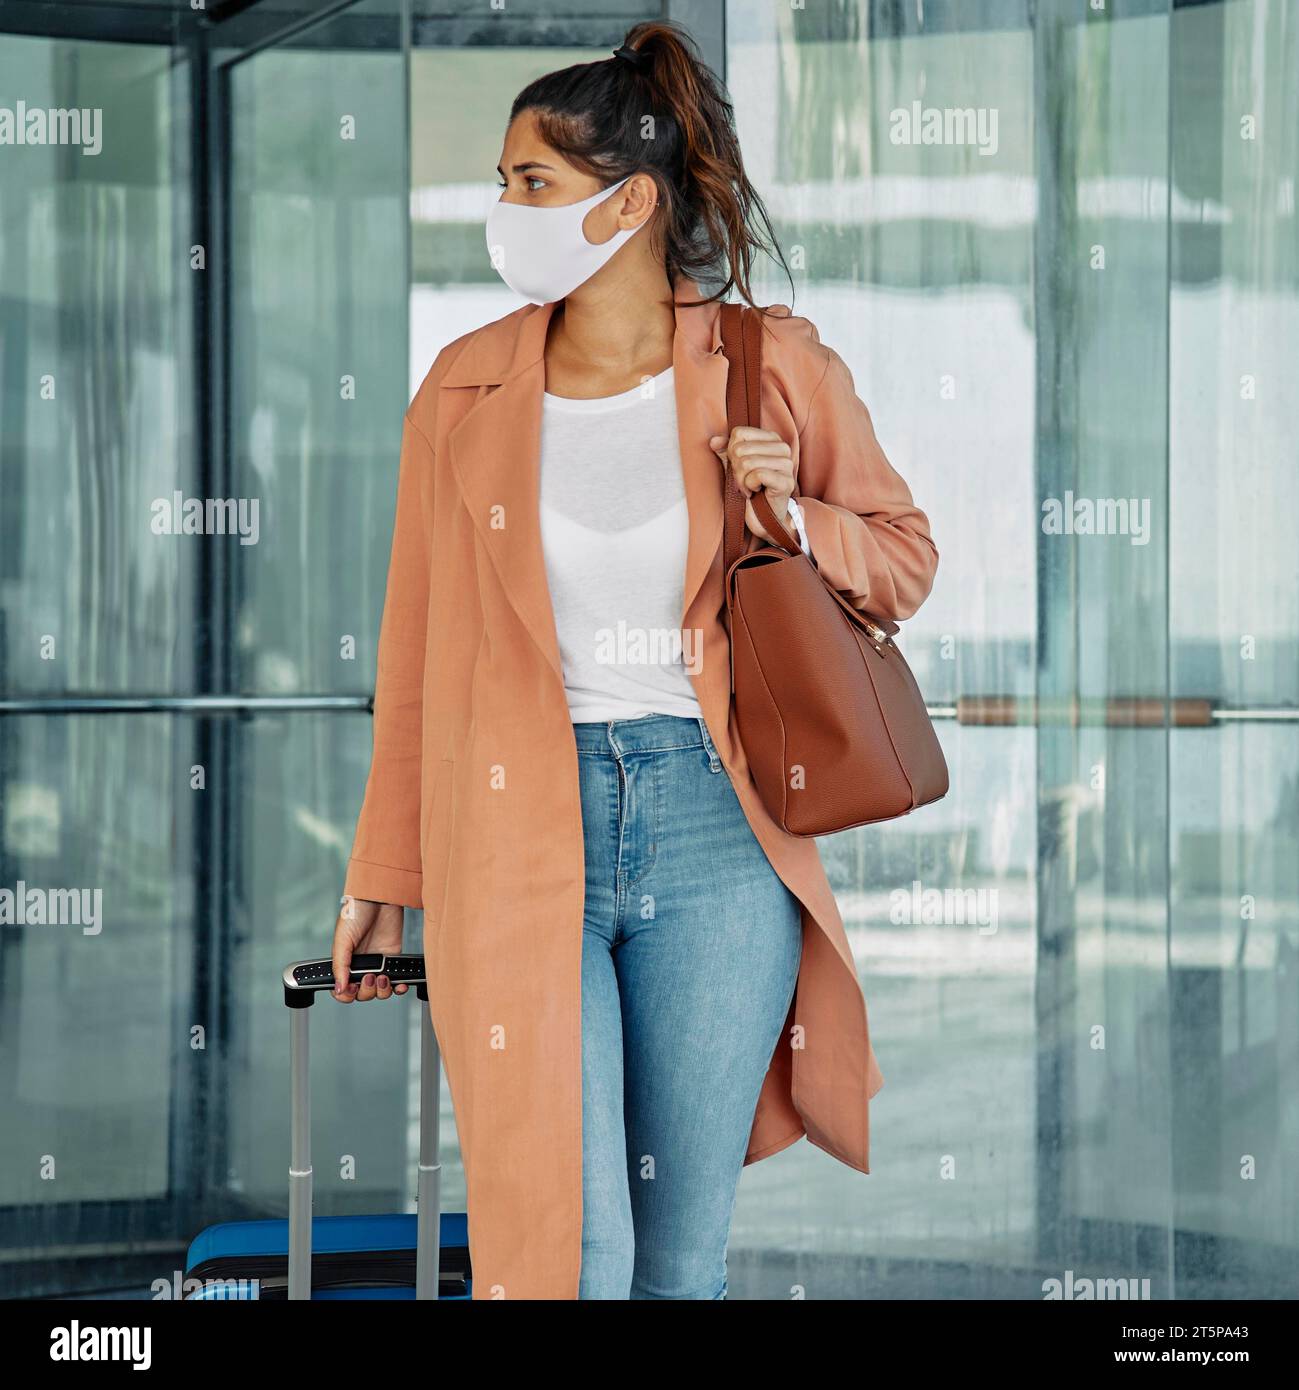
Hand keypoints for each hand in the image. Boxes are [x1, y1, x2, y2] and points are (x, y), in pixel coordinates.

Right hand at [331, 896, 407, 1001]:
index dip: (346, 994)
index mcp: (344, 962)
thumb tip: (339, 987)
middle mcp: (360, 966)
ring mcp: (377, 964)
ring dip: (382, 990)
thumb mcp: (342, 939)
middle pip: (362, 994)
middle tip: (370, 976)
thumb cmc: (356, 913)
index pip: (342, 989)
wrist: (379, 898)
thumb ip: (340, 965)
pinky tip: (399, 983)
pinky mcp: (392, 960)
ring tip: (384, 977)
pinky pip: (396, 981)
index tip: (351, 990)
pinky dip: (399, 987)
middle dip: (366, 990)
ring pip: (379, 992)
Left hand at [709, 427, 795, 543]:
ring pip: (747, 462)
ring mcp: (787, 464)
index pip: (739, 433)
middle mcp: (782, 448)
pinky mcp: (786, 481)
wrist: (764, 518)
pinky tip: (755, 492)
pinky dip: (749, 486)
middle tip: (743, 481)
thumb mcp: (735, 467)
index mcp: (771, 438)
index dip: (731, 452)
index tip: (740, 467)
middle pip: (741, 449)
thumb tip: (713, 441)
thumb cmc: (751, 489)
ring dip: (742, 481)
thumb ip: (726, 451)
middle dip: (736, 469)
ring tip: (749, 488)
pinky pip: (757, 475)